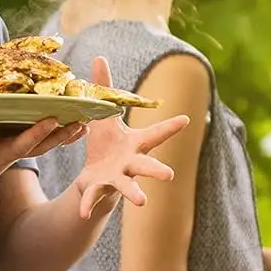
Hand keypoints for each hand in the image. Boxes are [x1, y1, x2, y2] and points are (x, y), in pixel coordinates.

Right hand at [0, 105, 86, 182]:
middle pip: (19, 145)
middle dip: (35, 135)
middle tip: (52, 120)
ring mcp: (14, 153)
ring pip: (40, 146)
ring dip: (60, 136)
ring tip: (82, 123)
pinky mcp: (25, 150)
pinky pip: (48, 144)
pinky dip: (65, 136)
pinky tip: (85, 126)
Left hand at [70, 58, 188, 219]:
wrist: (95, 179)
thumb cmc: (105, 145)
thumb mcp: (102, 115)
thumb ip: (103, 88)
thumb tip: (99, 56)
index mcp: (133, 144)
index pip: (155, 134)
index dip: (171, 127)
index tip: (187, 119)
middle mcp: (130, 163)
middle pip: (147, 165)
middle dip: (157, 170)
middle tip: (170, 175)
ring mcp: (116, 178)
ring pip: (128, 187)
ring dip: (135, 193)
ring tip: (143, 202)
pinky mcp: (98, 189)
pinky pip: (92, 198)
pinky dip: (88, 205)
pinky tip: (83, 214)